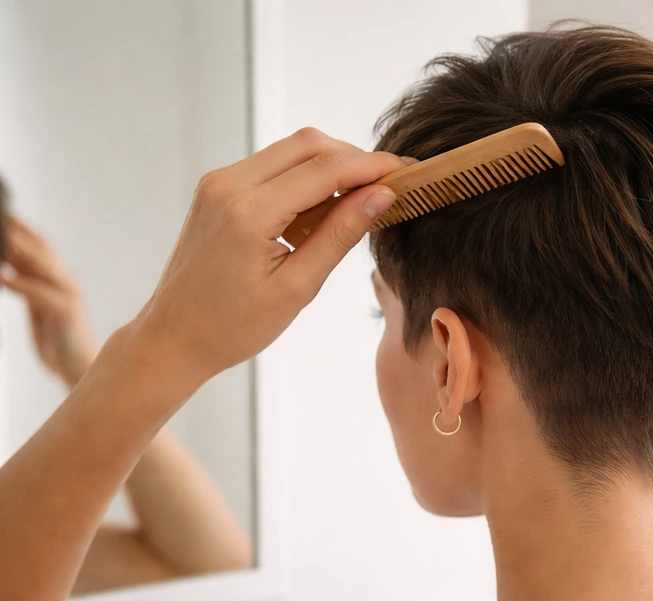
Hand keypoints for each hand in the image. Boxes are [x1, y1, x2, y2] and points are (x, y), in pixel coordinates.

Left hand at [0, 217, 98, 386]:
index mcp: (60, 281)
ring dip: (18, 251)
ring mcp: (69, 297)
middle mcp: (66, 283)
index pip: (42, 247)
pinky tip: (3, 277)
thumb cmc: (59, 344)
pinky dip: (21, 284)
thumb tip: (9, 267)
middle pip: (42, 249)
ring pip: (43, 266)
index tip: (4, 213)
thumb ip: (28, 287)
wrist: (80, 370)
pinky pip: (40, 294)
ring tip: (0, 239)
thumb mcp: (39, 310)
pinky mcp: (66, 313)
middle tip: (1, 215)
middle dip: (18, 232)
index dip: (23, 228)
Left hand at [132, 128, 403, 385]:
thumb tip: (382, 196)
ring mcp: (219, 182)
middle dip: (355, 159)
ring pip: (292, 151)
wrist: (174, 337)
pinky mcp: (218, 188)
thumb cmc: (234, 326)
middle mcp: (229, 184)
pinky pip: (273, 167)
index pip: (327, 168)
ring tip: (357, 206)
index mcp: (249, 212)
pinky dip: (305, 179)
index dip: (374, 166)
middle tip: (390, 186)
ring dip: (331, 168)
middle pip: (310, 144)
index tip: (410, 171)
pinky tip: (320, 213)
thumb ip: (340, 235)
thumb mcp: (298, 287)